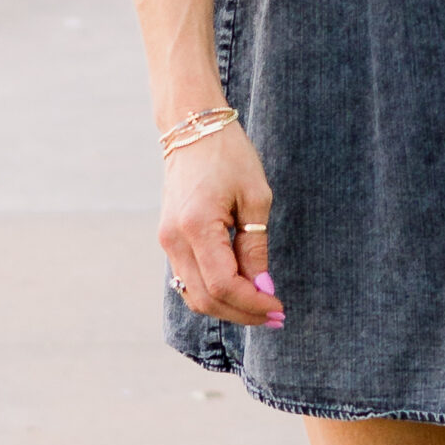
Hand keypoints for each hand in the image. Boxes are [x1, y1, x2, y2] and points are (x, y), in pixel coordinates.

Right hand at [160, 123, 284, 326]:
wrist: (193, 128)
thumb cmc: (230, 155)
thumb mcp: (254, 196)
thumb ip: (255, 246)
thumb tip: (261, 287)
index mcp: (195, 227)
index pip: (222, 285)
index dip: (251, 303)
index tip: (278, 307)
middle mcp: (173, 241)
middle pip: (205, 299)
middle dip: (242, 313)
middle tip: (275, 317)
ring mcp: (166, 242)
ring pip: (194, 295)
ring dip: (227, 307)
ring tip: (261, 308)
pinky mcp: (168, 240)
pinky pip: (189, 279)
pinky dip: (213, 292)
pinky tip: (240, 290)